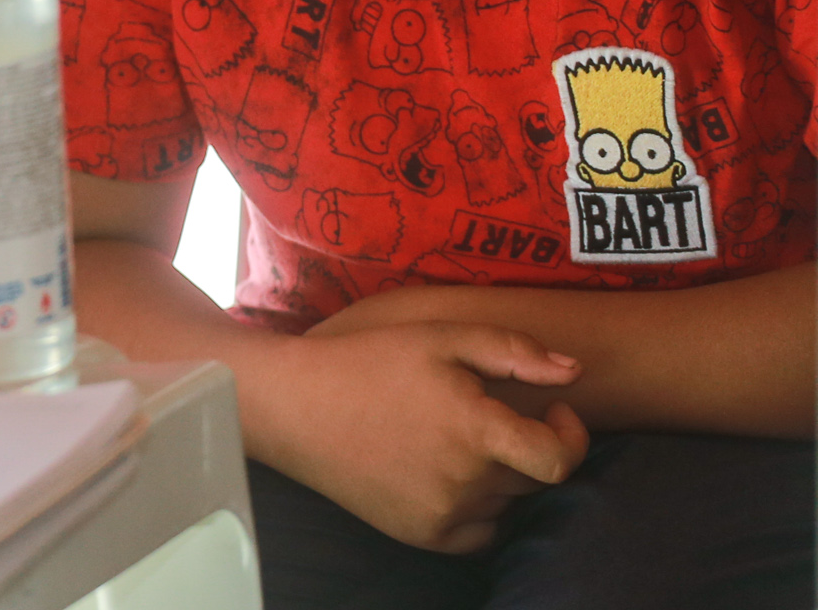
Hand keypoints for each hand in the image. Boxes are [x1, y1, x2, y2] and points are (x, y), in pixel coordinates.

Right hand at [255, 321, 589, 552]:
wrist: (297, 406)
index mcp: (475, 430)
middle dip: (522, 446)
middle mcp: (464, 481)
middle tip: (479, 416)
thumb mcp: (440, 336)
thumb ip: (515, 352)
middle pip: (532, 478)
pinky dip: (478, 507)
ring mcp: (443, 513)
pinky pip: (481, 531)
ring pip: (506, 502)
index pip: (560, 459)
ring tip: (450, 439)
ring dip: (497, 476)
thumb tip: (574, 373)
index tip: (554, 414)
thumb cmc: (370, 361)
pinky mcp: (423, 534)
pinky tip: (444, 472)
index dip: (571, 436)